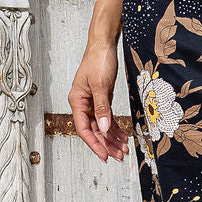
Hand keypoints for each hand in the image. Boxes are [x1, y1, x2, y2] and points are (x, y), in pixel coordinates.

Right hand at [68, 42, 128, 162]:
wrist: (104, 45)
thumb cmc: (98, 60)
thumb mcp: (100, 84)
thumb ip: (102, 107)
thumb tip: (104, 128)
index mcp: (77, 101)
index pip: (84, 128)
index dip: (94, 144)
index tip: (104, 155)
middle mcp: (83, 104)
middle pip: (94, 130)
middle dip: (106, 144)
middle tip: (119, 156)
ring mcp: (93, 102)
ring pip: (102, 126)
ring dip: (112, 139)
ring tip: (123, 150)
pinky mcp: (102, 99)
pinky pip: (108, 118)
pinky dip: (115, 128)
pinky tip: (123, 137)